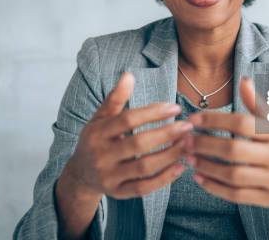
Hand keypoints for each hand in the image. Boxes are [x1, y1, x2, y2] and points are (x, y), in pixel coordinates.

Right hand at [65, 72, 192, 198]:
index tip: (175, 108)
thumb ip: (115, 98)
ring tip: (188, 144)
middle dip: (166, 134)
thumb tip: (129, 75)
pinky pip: (144, 188)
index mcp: (97, 133)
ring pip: (144, 168)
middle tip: (187, 126)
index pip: (128, 120)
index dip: (153, 113)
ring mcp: (110, 177)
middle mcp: (101, 156)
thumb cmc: (96, 140)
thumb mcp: (100, 118)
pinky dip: (164, 179)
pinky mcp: (118, 193)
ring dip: (170, 155)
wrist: (80, 174)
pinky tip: (181, 166)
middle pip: (138, 144)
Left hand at [185, 77, 268, 208]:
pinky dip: (215, 188)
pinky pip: (237, 195)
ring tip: (189, 158)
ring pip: (234, 175)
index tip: (193, 119)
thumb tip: (244, 80)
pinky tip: (200, 178)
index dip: (215, 120)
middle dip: (205, 145)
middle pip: (235, 151)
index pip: (242, 124)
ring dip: (207, 167)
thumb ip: (258, 104)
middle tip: (185, 140)